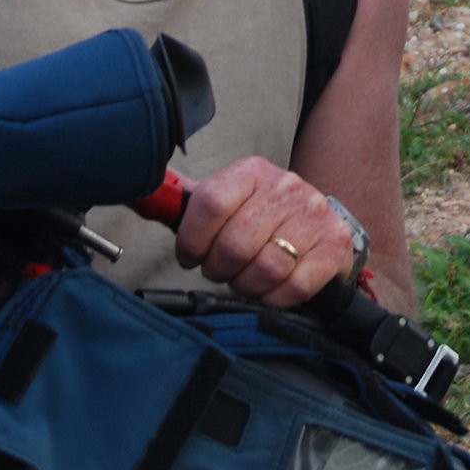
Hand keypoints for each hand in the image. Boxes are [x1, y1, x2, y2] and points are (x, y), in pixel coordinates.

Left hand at [170, 156, 351, 307]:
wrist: (321, 227)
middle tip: (221, 271)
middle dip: (218, 269)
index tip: (190, 256)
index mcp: (252, 172)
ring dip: (245, 286)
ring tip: (245, 279)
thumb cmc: (264, 219)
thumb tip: (136, 187)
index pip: (209, 203)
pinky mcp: (333, 247)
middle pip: (234, 244)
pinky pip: (293, 287)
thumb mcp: (230, 200)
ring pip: (263, 269)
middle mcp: (286, 187)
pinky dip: (274, 298)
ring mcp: (313, 216)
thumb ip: (188, 202)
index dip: (191, 240)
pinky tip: (270, 288)